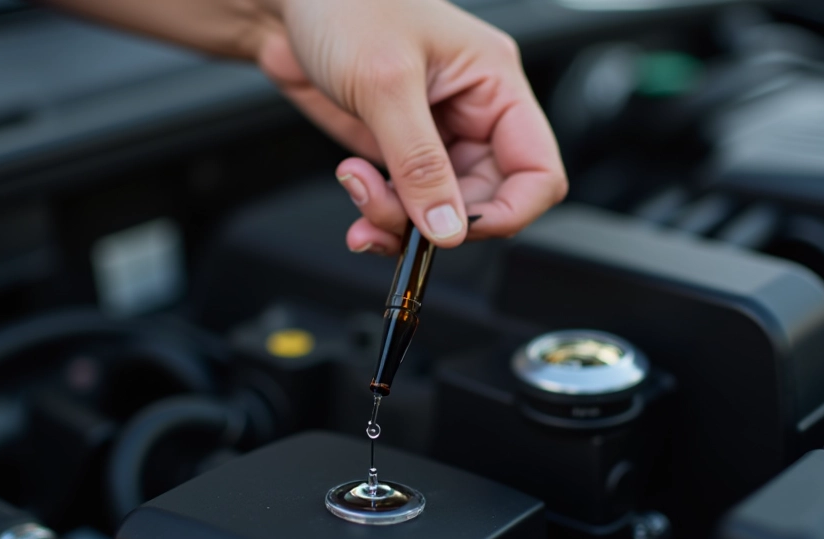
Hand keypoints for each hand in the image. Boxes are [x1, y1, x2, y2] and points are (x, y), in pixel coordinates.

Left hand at [257, 0, 566, 252]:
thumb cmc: (343, 3)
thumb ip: (418, 163)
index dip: (510, 212)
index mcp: (494, 84)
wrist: (285, 1)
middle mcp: (471, 112)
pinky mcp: (396, 149)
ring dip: (398, 218)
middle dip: (436, 219)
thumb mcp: (386, 83)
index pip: (538, 171)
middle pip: (484, 201)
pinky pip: (404, 201)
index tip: (460, 229)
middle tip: (390, 213)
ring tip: (360, 191)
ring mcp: (432, 134)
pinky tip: (354, 184)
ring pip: (440, 210)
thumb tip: (448, 227)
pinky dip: (379, 209)